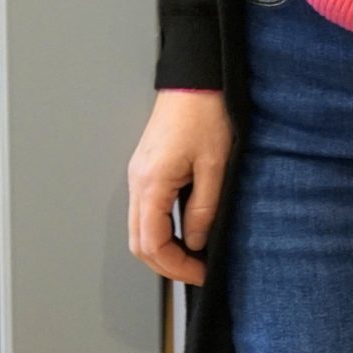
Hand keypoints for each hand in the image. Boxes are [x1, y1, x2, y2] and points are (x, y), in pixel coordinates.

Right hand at [127, 90, 231, 285]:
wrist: (194, 80)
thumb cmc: (205, 113)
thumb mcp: (215, 165)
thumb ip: (204, 207)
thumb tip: (196, 241)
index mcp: (151, 183)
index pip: (151, 243)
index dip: (175, 265)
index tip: (200, 272)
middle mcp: (137, 182)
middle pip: (137, 242)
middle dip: (165, 264)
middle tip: (195, 271)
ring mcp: (138, 175)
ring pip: (137, 228)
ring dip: (160, 248)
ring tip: (191, 255)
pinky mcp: (145, 168)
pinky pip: (143, 210)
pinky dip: (158, 229)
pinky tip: (182, 230)